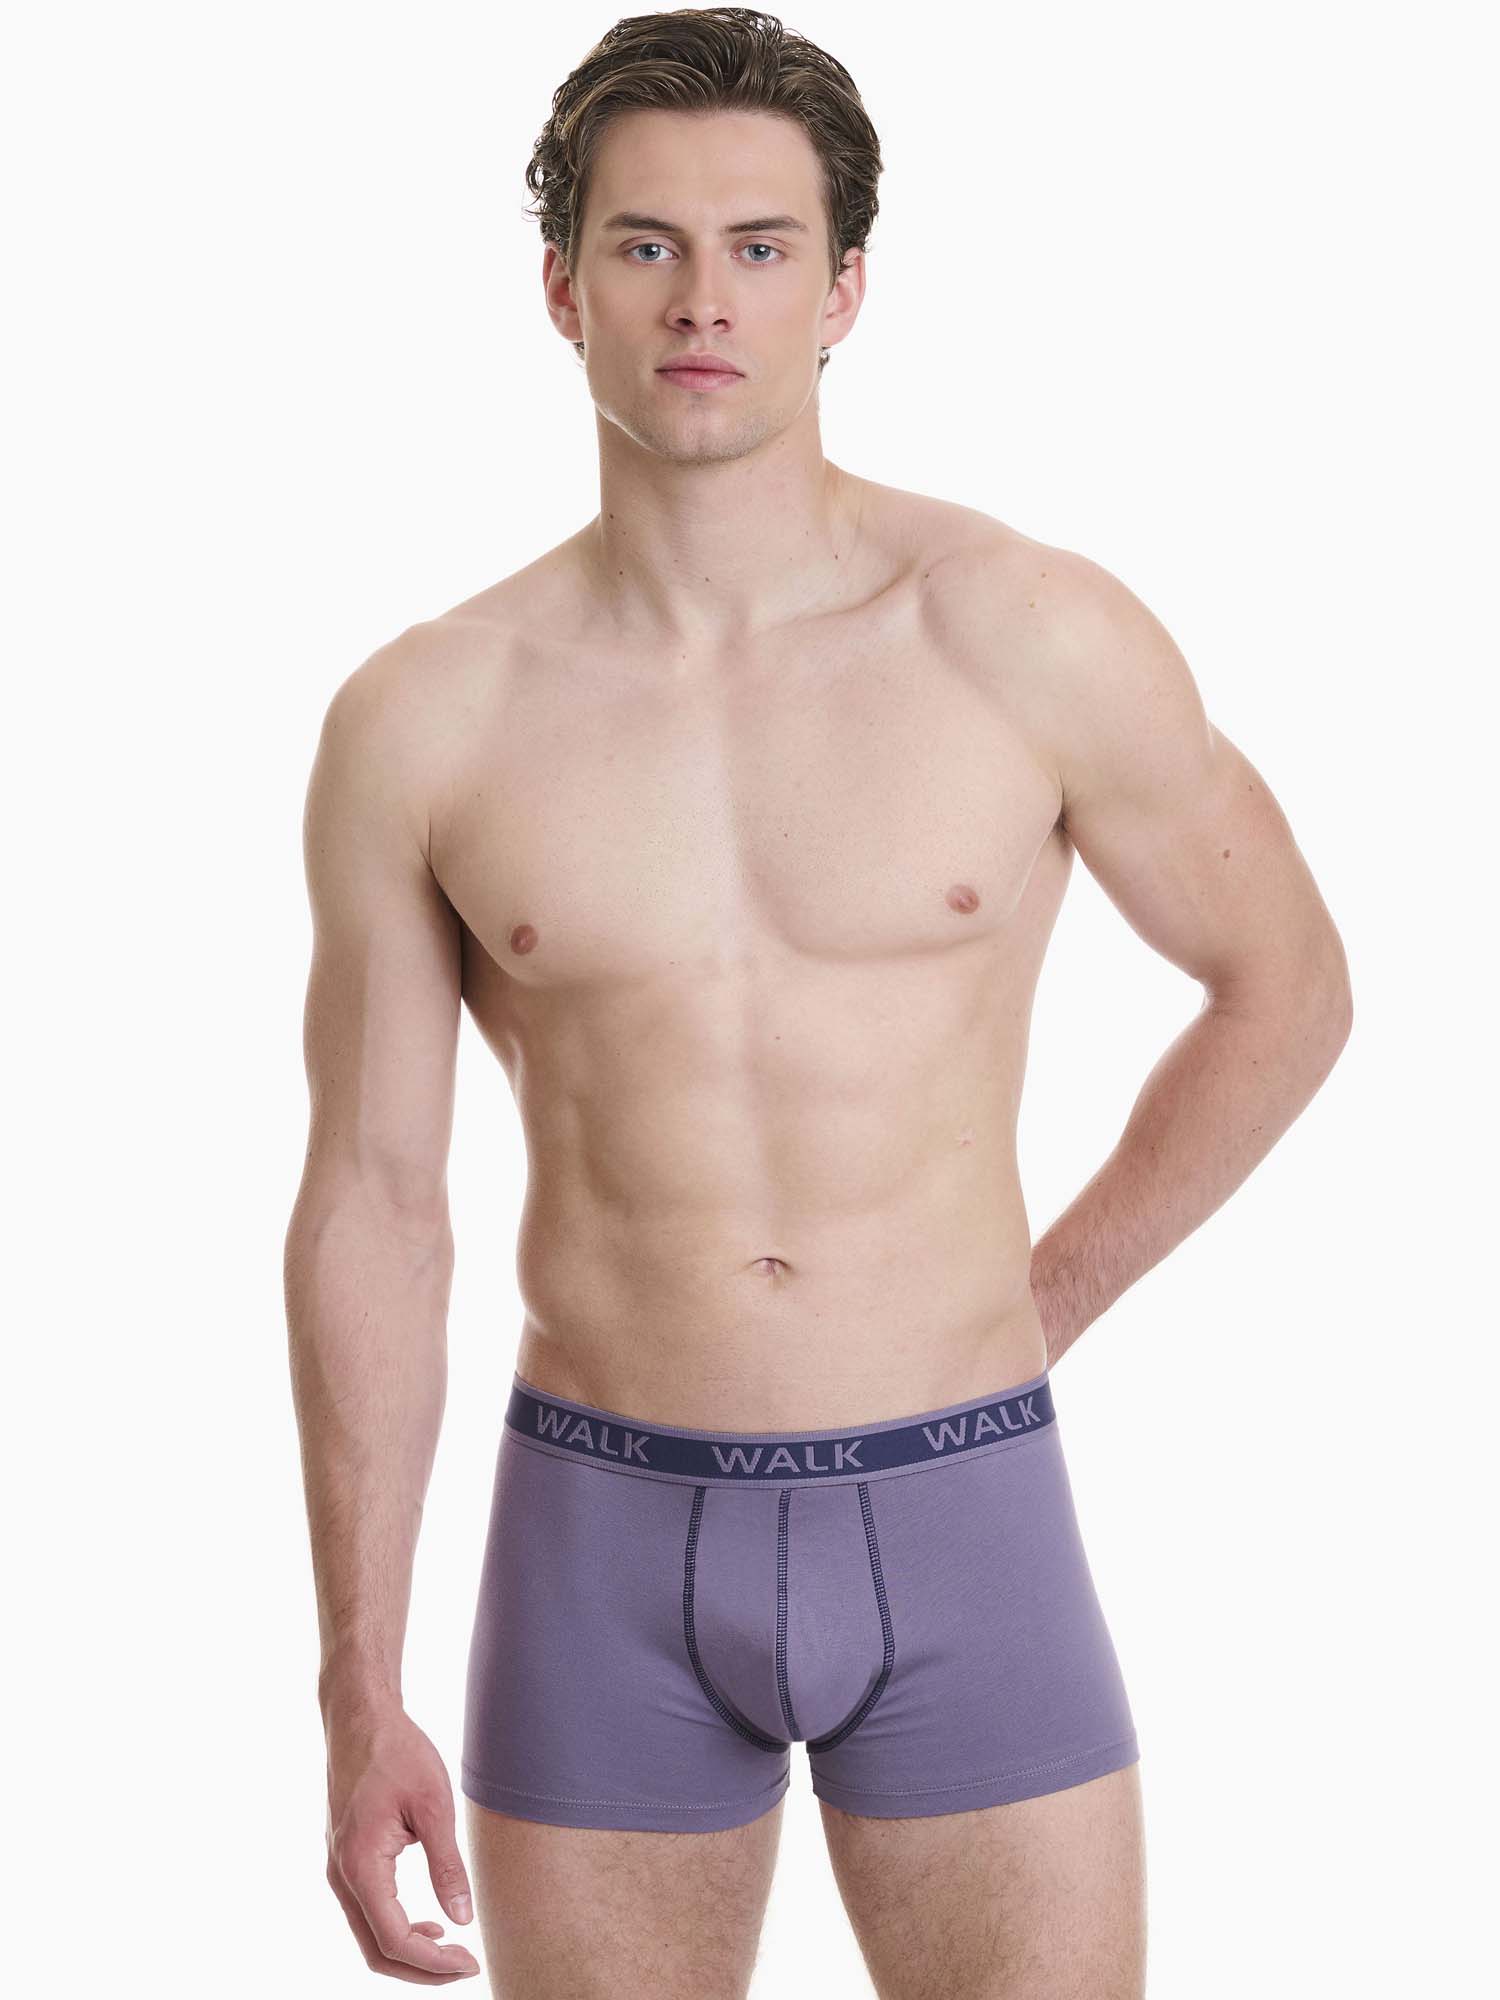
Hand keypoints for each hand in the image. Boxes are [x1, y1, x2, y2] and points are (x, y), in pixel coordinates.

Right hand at [324, 1700, 480, 1981]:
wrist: (360, 1718)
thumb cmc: (398, 1752)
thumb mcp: (434, 1806)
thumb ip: (447, 1866)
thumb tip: (462, 1919)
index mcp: (361, 1864)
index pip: (393, 1939)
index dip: (432, 1962)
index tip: (470, 1963)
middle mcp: (342, 1875)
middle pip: (376, 1950)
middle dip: (421, 1968)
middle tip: (466, 1966)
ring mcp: (339, 1868)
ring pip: (369, 1934)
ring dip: (409, 1951)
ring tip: (453, 1948)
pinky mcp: (345, 1859)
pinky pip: (367, 1911)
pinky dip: (397, 1928)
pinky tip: (430, 1922)